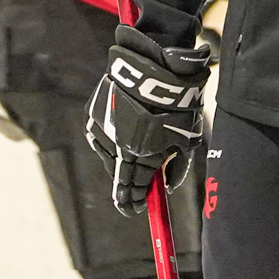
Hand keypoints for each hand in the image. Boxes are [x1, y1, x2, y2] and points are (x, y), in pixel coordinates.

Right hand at [85, 25, 210, 215]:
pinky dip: (110, 142)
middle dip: (126, 187)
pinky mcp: (93, 116)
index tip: (136, 210)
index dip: (133, 203)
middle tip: (133, 193)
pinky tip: (122, 136)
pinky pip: (100, 138)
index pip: (132, 191)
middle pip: (118, 177)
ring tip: (131, 158)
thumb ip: (177, 167)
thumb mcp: (186, 139)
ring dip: (118, 162)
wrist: (154, 68)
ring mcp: (103, 131)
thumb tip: (167, 187)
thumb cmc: (177, 106)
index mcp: (141, 156)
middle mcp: (117, 147)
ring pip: (108, 158)